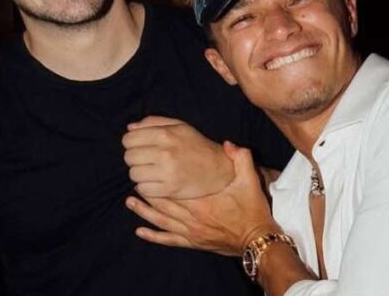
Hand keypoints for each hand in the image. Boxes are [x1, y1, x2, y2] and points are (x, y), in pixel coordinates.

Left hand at [122, 116, 233, 198]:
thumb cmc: (196, 145)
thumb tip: (130, 128)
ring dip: (140, 174)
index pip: (128, 139)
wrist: (219, 169)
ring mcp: (167, 172)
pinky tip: (156, 182)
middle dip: (134, 159)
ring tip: (151, 171)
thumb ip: (153, 122)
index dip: (131, 143)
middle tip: (146, 160)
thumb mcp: (178, 126)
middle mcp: (165, 153)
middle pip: (129, 157)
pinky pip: (143, 189)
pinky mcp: (170, 189)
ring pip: (134, 175)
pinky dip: (146, 187)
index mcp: (165, 134)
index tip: (140, 147)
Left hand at [125, 141, 279, 255]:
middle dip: (146, 193)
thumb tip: (229, 144)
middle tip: (133, 180)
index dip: (157, 179)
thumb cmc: (254, 210)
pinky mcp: (194, 243)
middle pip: (163, 204)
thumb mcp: (251, 181)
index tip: (147, 168)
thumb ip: (241, 159)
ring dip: (144, 212)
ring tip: (129, 202)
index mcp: (203, 202)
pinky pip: (169, 240)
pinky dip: (154, 236)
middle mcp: (193, 218)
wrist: (259, 239)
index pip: (173, 189)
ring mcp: (192, 232)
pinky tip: (140, 232)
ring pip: (162, 221)